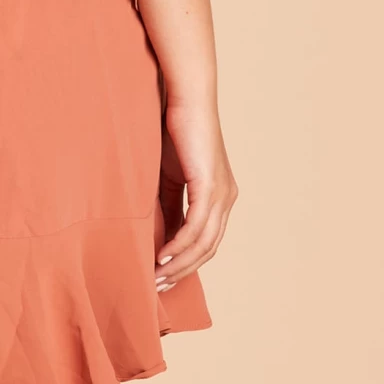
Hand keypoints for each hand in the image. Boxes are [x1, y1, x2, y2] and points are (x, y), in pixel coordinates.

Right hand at [154, 99, 237, 291]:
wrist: (184, 98)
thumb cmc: (173, 129)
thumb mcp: (168, 174)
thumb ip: (168, 203)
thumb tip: (159, 233)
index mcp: (220, 195)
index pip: (206, 240)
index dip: (186, 261)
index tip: (163, 275)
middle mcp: (227, 198)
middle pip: (208, 249)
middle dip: (182, 270)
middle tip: (158, 286)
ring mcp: (222, 194)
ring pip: (203, 243)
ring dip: (179, 264)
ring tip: (156, 277)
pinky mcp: (210, 187)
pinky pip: (195, 227)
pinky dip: (178, 245)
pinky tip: (162, 256)